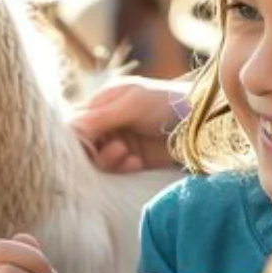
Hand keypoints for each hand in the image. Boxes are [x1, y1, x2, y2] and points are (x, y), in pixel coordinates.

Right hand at [70, 76, 189, 172]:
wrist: (202, 122)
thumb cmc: (167, 102)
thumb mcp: (131, 104)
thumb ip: (100, 117)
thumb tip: (69, 129)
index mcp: (104, 103)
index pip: (76, 122)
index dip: (76, 135)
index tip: (84, 143)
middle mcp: (109, 123)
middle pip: (84, 144)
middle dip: (94, 149)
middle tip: (114, 147)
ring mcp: (122, 142)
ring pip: (99, 160)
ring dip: (109, 159)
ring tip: (126, 153)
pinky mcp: (135, 161)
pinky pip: (117, 170)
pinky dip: (123, 167)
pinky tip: (136, 162)